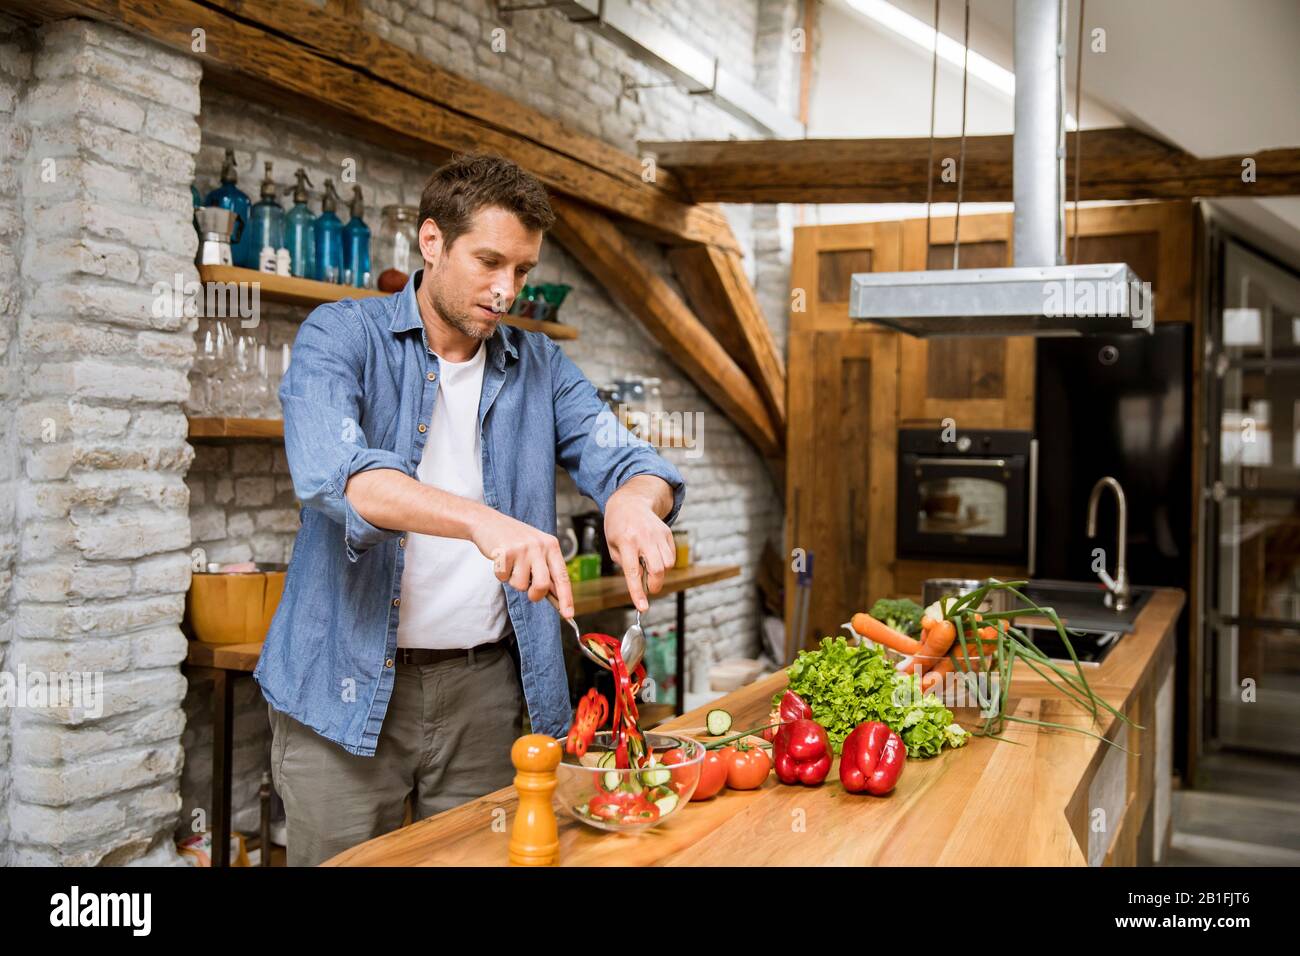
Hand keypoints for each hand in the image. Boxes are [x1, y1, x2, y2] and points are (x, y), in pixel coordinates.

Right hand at [471, 506, 573, 617]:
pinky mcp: (505, 553)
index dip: (566, 598)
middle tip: (529, 592)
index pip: (562, 576)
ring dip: (513, 580)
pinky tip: (501, 560)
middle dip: (535, 595)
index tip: (568, 614)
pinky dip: (501, 574)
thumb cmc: (514, 539)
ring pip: (520, 585)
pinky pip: (504, 578)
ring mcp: (522, 549)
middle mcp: (539, 546)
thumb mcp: (536, 549)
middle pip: (542, 585)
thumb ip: (546, 570)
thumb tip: (556, 597)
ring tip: (511, 564)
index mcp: (551, 546)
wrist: (488, 522)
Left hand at [603, 477, 675, 612]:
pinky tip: (654, 557)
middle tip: (649, 589)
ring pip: (668, 564)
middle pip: (657, 569)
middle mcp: (644, 538)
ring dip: (660, 573)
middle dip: (655, 585)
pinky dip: (665, 562)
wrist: (630, 502)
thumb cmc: (617, 526)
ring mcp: (658, 534)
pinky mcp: (667, 533)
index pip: (633, 572)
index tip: (643, 607)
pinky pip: (672, 555)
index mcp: (626, 542)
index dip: (638, 592)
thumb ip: (625, 564)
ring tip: (650, 568)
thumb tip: (639, 580)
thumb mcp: (613, 546)